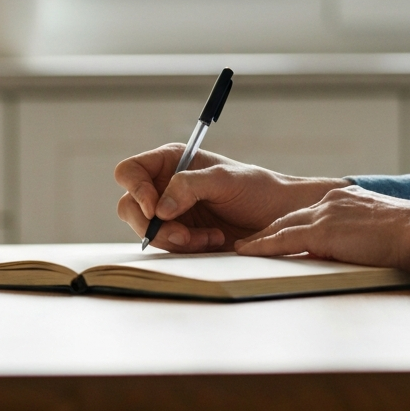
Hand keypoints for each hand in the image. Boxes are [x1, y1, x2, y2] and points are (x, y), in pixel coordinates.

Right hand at [115, 145, 345, 250]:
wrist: (280, 219)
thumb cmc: (257, 190)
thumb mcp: (226, 180)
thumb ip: (190, 185)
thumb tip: (159, 208)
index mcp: (172, 162)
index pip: (130, 172)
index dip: (135, 189)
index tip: (154, 207)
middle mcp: (165, 186)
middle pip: (129, 206)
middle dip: (151, 224)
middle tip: (180, 233)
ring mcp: (171, 214)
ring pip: (147, 231)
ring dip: (173, 239)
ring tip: (208, 237)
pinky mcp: (181, 237)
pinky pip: (167, 247)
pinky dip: (187, 248)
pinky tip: (213, 241)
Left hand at [235, 184, 409, 274]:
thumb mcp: (382, 231)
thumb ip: (363, 236)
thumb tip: (356, 252)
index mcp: (348, 199)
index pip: (311, 213)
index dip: (292, 224)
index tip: (279, 231)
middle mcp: (333, 201)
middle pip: (291, 217)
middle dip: (269, 229)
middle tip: (249, 240)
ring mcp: (326, 214)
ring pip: (282, 227)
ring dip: (261, 239)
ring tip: (243, 248)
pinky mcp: (323, 231)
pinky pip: (284, 240)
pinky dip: (263, 246)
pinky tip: (247, 252)